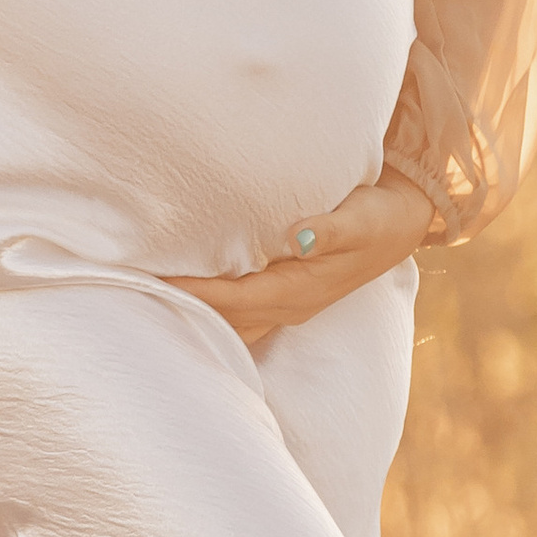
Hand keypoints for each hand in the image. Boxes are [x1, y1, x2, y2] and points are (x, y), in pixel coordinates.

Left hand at [161, 177, 435, 342]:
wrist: (404, 223)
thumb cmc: (377, 216)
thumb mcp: (360, 219)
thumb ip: (329, 229)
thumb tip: (297, 237)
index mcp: (299, 291)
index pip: (233, 299)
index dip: (193, 292)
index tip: (153, 281)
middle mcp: (288, 306)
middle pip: (222, 319)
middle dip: (181, 309)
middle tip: (133, 290)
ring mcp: (286, 304)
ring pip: (229, 320)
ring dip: (192, 311)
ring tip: (147, 296)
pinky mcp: (284, 294)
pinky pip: (238, 311)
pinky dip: (209, 305)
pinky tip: (183, 292)